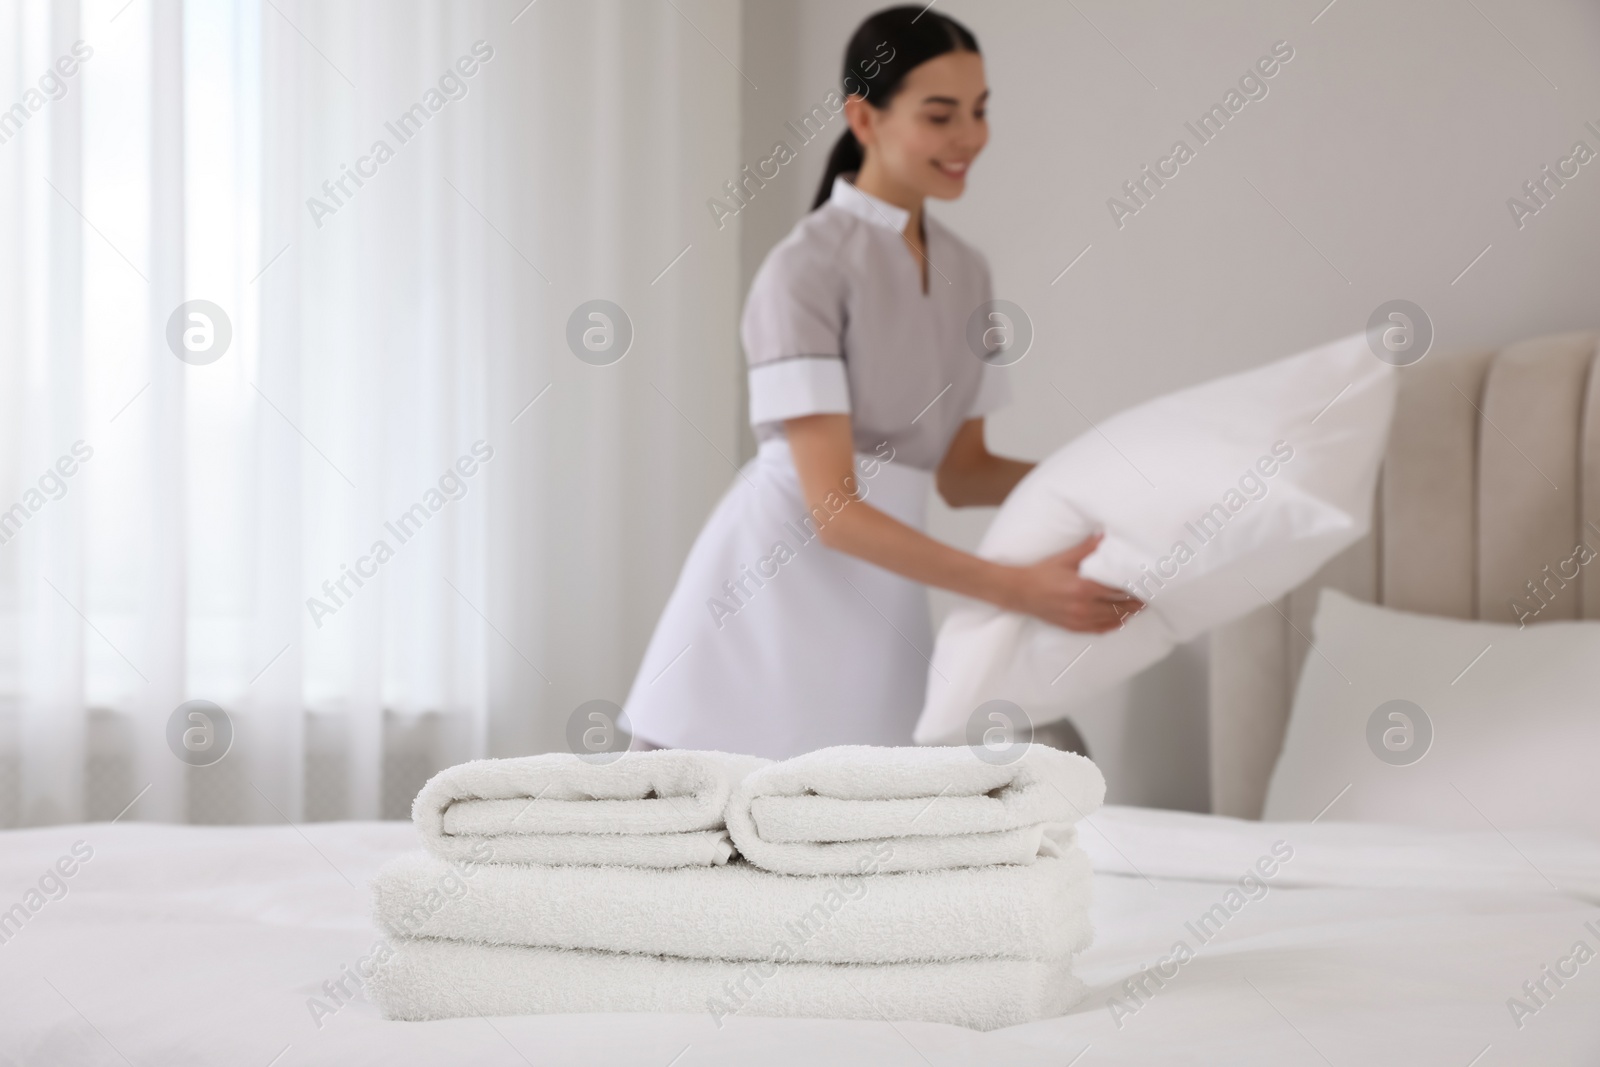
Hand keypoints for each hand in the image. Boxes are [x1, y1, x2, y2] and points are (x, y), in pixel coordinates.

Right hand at [998, 533, 1143, 632]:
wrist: (1019, 592)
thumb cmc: (1041, 574)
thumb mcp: (1064, 558)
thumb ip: (1087, 549)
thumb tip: (1104, 536)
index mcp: (1083, 587)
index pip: (1117, 589)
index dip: (1133, 588)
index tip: (1145, 583)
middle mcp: (1083, 606)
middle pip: (1118, 606)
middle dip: (1135, 602)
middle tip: (1148, 596)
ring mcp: (1078, 619)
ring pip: (1112, 619)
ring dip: (1127, 614)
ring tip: (1139, 607)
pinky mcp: (1073, 627)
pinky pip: (1100, 629)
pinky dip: (1113, 624)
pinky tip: (1121, 620)